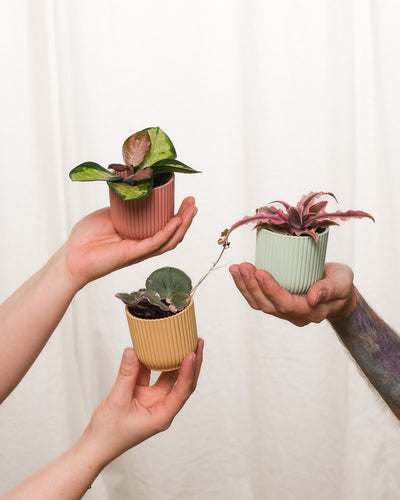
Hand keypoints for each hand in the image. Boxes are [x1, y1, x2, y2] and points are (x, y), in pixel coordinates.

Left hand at [61, 197, 196, 289]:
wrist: (71, 254)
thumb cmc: (87, 237)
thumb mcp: (110, 214)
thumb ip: (125, 206)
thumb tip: (136, 190)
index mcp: (139, 236)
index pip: (165, 227)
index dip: (178, 215)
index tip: (184, 199)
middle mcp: (143, 245)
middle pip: (172, 235)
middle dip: (186, 218)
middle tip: (193, 202)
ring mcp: (139, 251)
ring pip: (169, 241)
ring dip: (183, 225)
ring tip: (191, 209)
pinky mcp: (131, 254)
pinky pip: (154, 243)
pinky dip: (166, 232)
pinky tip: (175, 221)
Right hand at [81, 338, 203, 465]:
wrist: (96, 445)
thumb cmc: (108, 434)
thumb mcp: (117, 401)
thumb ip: (126, 375)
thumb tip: (132, 352)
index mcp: (162, 416)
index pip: (182, 392)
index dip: (189, 372)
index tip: (191, 354)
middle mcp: (161, 407)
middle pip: (182, 382)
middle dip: (192, 363)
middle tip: (197, 342)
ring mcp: (152, 400)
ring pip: (168, 377)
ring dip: (174, 360)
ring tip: (183, 342)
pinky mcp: (142, 394)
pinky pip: (150, 375)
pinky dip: (151, 362)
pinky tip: (153, 348)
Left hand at [229, 262, 358, 325]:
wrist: (339, 292)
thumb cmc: (342, 284)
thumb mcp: (342, 282)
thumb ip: (330, 289)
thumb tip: (313, 298)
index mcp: (311, 312)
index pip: (286, 304)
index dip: (271, 290)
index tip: (260, 272)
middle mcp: (294, 315)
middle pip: (268, 305)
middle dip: (253, 286)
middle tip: (243, 266)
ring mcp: (284, 312)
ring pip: (259, 303)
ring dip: (245, 286)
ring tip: (237, 268)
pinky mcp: (276, 304)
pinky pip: (258, 299)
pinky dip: (246, 286)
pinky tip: (238, 272)